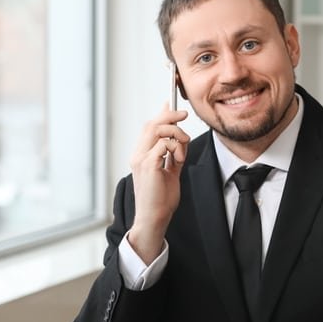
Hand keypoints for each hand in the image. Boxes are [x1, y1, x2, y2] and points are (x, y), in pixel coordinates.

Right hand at [126, 103, 189, 263]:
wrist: (154, 217)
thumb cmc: (161, 199)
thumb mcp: (171, 171)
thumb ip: (174, 153)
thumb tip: (180, 138)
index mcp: (141, 155)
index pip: (149, 127)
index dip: (161, 113)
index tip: (171, 104)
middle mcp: (137, 154)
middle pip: (152, 123)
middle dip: (170, 115)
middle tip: (185, 115)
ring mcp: (141, 159)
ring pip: (158, 129)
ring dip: (176, 133)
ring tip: (183, 149)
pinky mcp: (148, 165)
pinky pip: (163, 143)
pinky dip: (175, 146)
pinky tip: (179, 159)